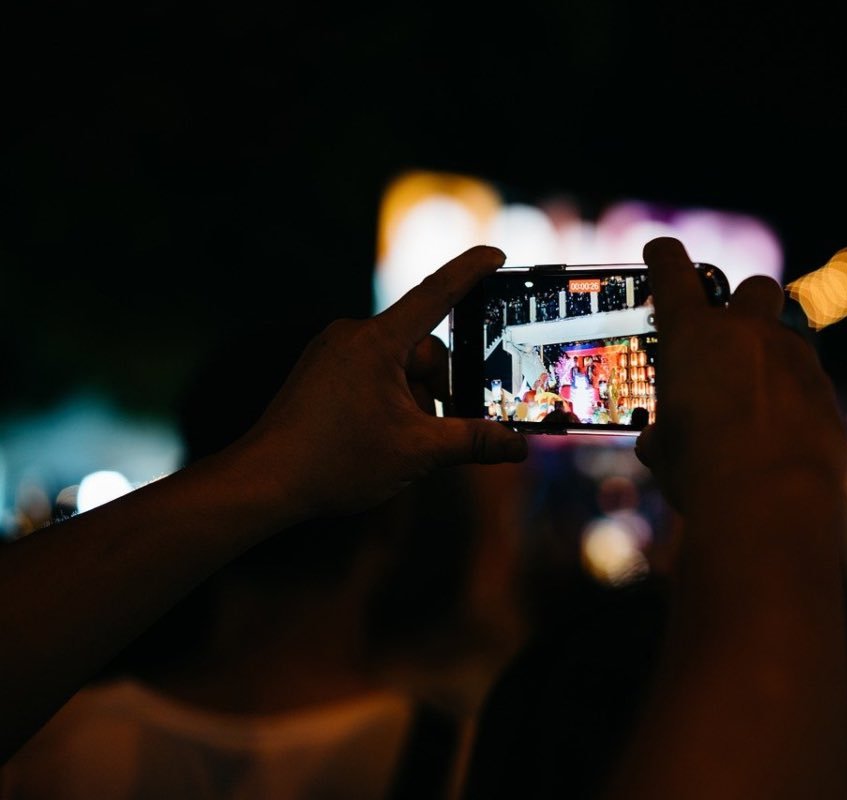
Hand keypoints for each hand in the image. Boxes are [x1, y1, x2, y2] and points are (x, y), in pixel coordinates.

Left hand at [239, 245, 527, 516]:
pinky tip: (379, 438)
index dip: (470, 272)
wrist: (263, 483)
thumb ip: (472, 442)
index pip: (436, 294)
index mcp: (376, 342)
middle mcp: (352, 336)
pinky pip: (372, 375)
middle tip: (434, 434)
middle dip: (437, 391)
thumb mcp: (417, 452)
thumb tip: (517, 445)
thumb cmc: (334, 462)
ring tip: (398, 445)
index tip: (495, 254)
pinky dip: (389, 402)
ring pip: (398, 368)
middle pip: (422, 351)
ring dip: (413, 402)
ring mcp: (332, 353)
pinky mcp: (321, 372)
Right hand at [635, 237, 846, 510]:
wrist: (769, 502)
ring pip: (791, 334)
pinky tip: (783, 431)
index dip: (664, 257)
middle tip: (728, 333)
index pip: (672, 271)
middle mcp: (748, 334)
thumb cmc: (701, 470)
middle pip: (755, 287)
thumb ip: (663, 430)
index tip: (661, 252)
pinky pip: (811, 382)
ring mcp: (795, 360)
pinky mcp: (826, 394)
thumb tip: (661, 439)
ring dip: (774, 354)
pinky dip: (796, 396)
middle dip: (744, 303)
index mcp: (692, 335)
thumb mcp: (663, 450)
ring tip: (756, 393)